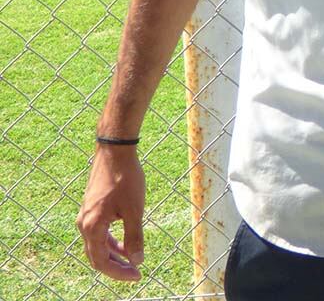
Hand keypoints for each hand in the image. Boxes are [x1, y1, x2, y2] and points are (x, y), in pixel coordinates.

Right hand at [77, 144, 145, 281]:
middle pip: (96, 256)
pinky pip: (98, 232)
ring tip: (132, 258)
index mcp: (91, 227)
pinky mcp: (91, 207)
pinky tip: (124, 241)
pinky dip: (111, 241)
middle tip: (136, 272)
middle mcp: (84, 223)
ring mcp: (86, 215)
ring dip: (113, 254)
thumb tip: (137, 261)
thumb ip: (134, 237)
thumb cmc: (126, 179)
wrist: (115, 151)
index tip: (138, 275)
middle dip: (116, 266)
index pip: (101, 262)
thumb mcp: (134, 210)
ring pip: (97, 244)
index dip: (119, 272)